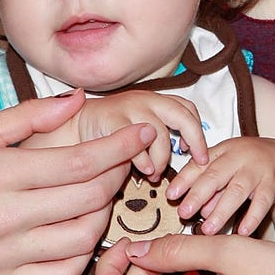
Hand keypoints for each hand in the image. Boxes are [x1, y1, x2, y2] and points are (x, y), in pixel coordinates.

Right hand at [0, 92, 147, 274]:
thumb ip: (28, 117)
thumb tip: (78, 99)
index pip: (78, 164)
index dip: (119, 148)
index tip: (143, 133)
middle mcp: (2, 218)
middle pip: (88, 200)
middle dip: (118, 176)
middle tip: (125, 160)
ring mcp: (2, 256)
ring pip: (82, 240)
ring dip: (105, 215)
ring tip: (103, 194)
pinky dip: (83, 254)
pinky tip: (82, 231)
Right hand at [73, 90, 209, 178]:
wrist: (75, 125)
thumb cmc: (112, 131)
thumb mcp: (141, 128)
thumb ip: (162, 135)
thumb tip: (186, 155)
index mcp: (157, 100)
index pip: (188, 109)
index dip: (198, 131)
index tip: (199, 153)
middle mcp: (147, 100)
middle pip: (182, 115)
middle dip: (196, 140)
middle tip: (198, 162)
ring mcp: (129, 107)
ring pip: (159, 133)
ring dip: (162, 159)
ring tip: (156, 175)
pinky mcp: (111, 119)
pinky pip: (134, 141)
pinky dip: (143, 159)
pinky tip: (144, 171)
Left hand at [166, 136, 274, 233]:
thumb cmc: (250, 166)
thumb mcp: (228, 167)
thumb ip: (210, 186)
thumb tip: (191, 209)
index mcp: (222, 151)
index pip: (199, 164)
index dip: (184, 179)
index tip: (170, 195)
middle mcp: (238, 157)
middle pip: (215, 175)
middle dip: (198, 194)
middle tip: (184, 213)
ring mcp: (258, 168)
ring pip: (237, 190)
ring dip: (221, 210)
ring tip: (208, 230)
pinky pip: (263, 201)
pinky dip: (252, 217)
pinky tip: (242, 232)